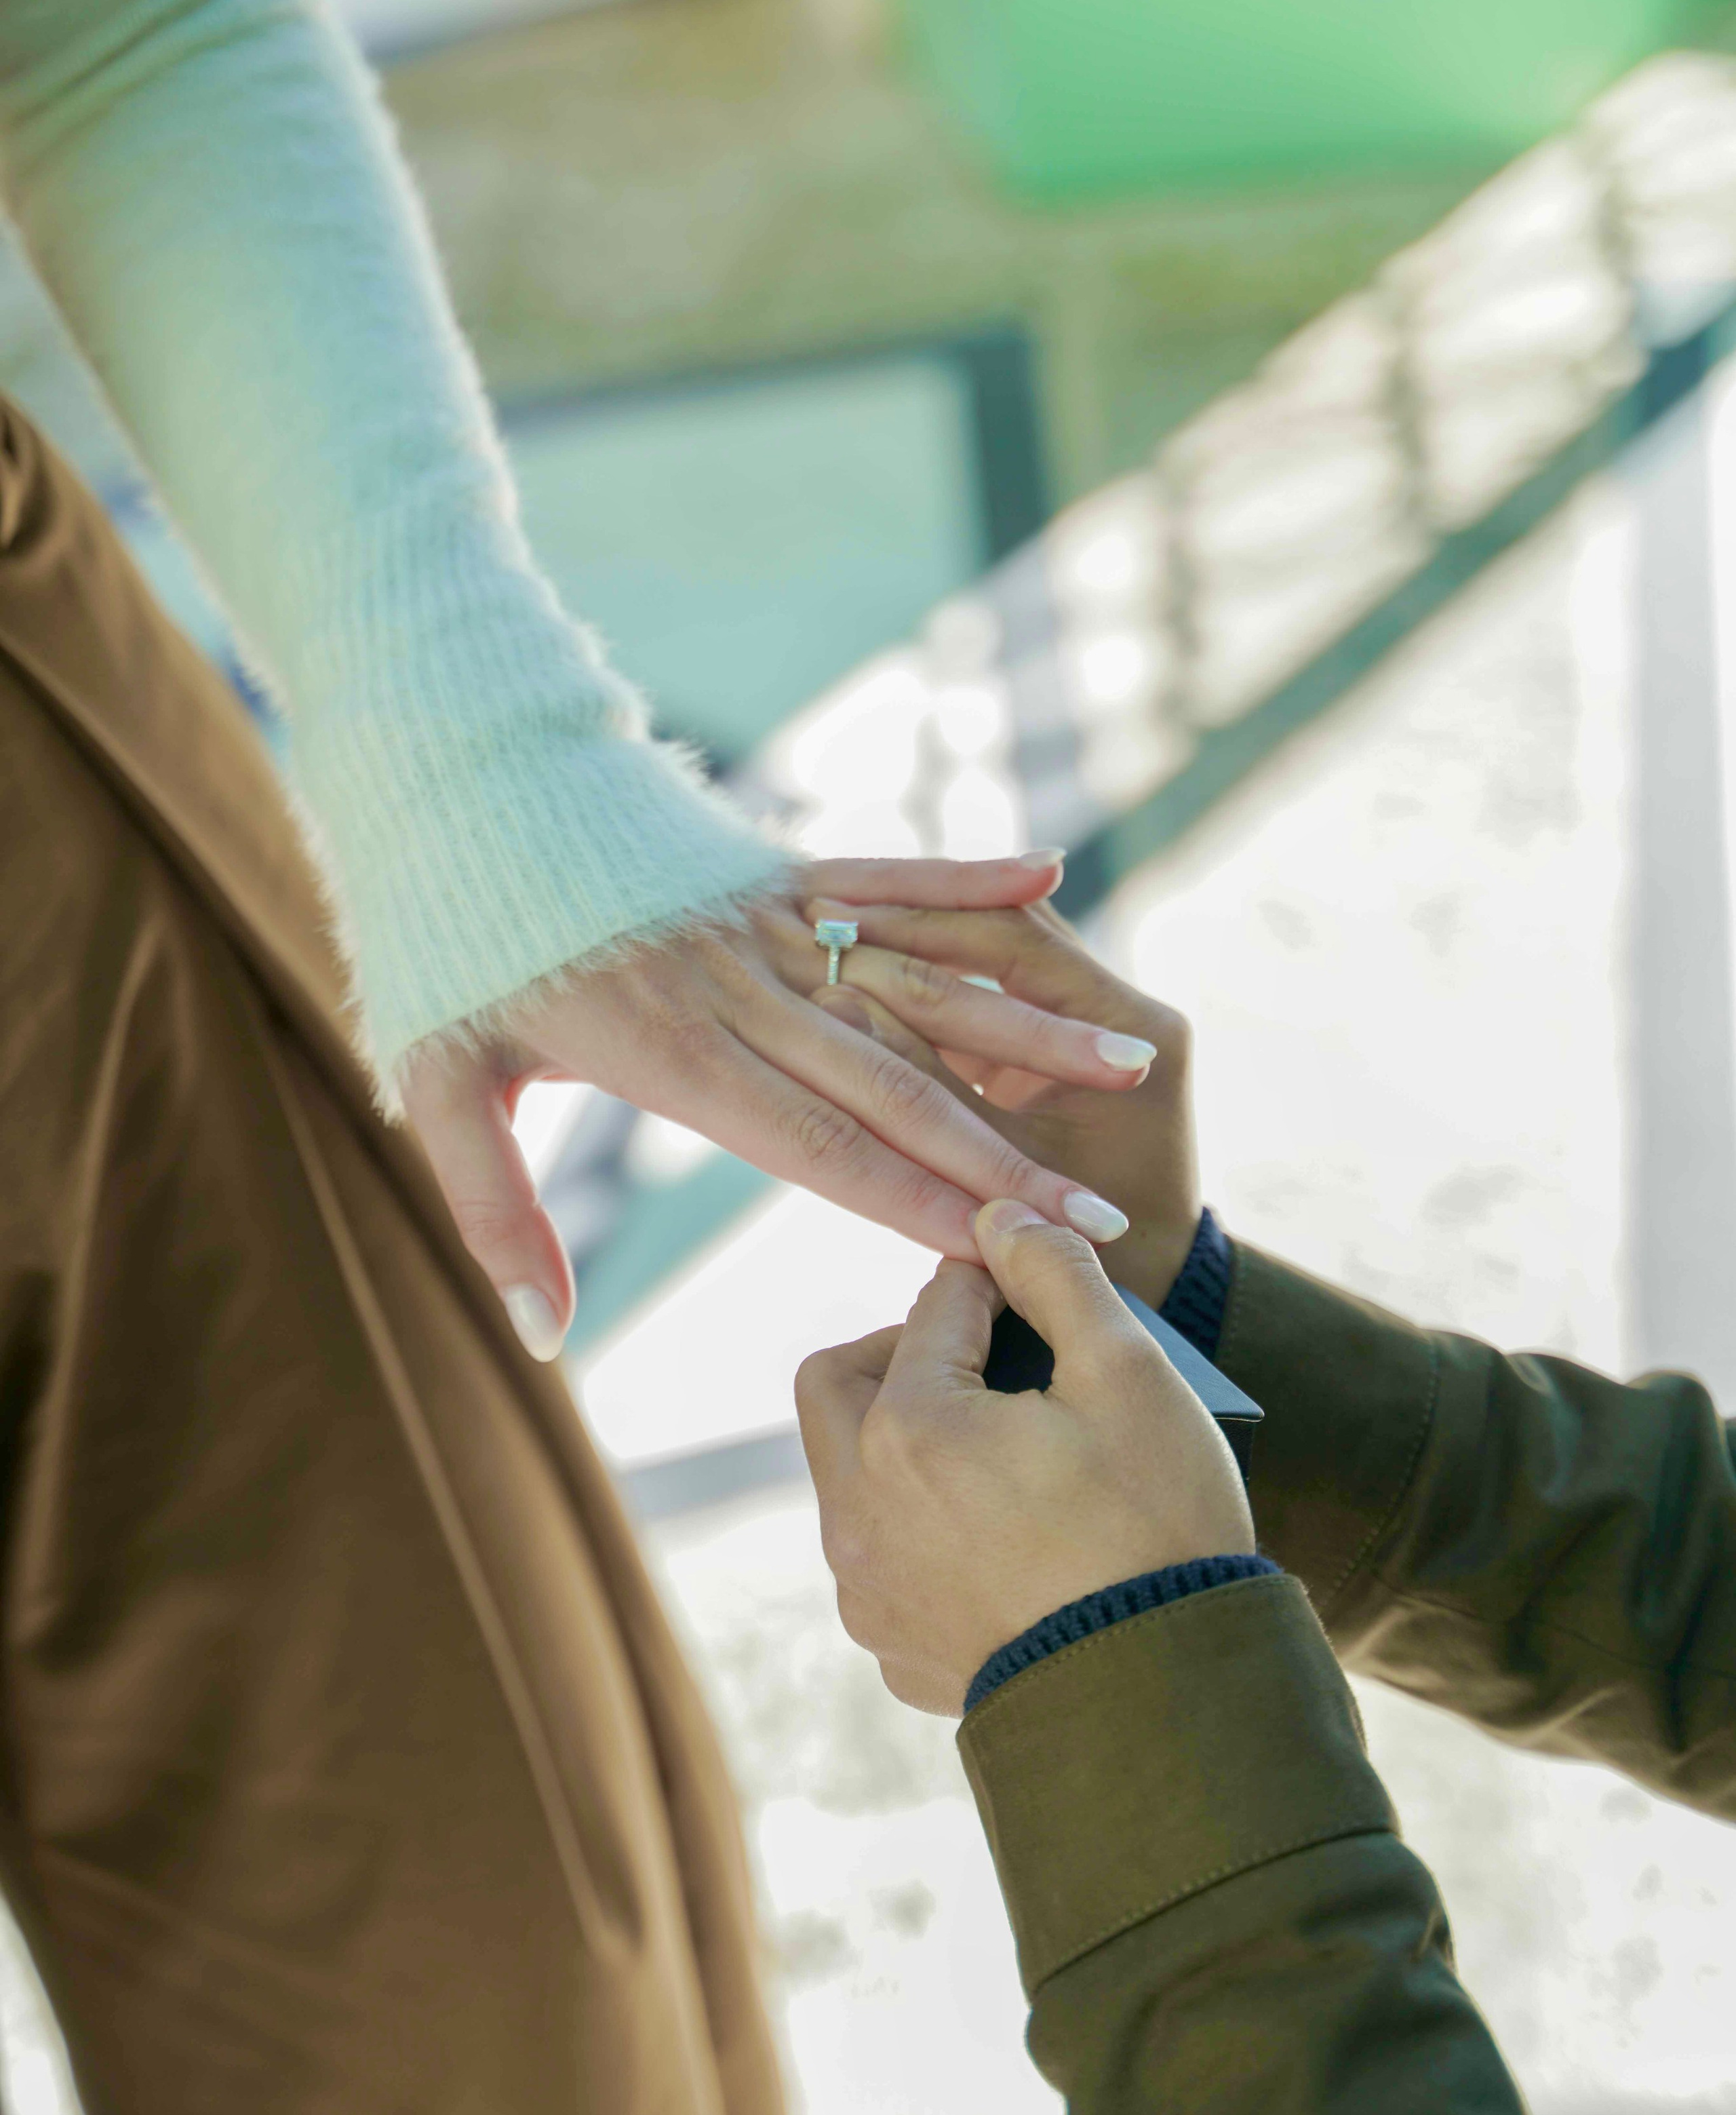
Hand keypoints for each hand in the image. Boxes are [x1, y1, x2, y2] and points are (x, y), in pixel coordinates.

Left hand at [398, 854, 1165, 1359]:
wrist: (441, 776)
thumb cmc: (440, 945)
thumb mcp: (435, 1085)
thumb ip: (494, 1211)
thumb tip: (547, 1338)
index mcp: (672, 1050)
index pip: (820, 1147)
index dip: (920, 1204)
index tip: (1008, 1254)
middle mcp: (740, 985)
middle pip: (897, 1084)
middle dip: (1006, 1159)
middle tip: (1104, 1216)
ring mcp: (764, 916)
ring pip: (915, 982)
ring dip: (1023, 1029)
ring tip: (1127, 1061)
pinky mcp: (769, 861)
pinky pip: (880, 872)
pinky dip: (961, 878)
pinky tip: (1048, 880)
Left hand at [796, 1201, 1254, 1715]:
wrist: (1168, 1699)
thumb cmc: (1157, 1527)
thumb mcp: (1129, 1372)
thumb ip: (1055, 1273)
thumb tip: (1002, 1214)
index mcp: (907, 1428)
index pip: (935, 1307)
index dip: (993, 1282)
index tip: (1036, 1286)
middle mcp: (857, 1508)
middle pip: (839, 1380)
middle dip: (906, 1350)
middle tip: (989, 1360)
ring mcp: (866, 1587)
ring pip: (851, 1472)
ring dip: (907, 1439)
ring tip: (1000, 1444)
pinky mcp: (890, 1646)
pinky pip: (882, 1554)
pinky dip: (924, 1524)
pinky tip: (1003, 1530)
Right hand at [806, 893, 1198, 1311]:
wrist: (1149, 1287)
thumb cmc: (1082, 1248)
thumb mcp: (998, 1167)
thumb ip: (928, 1088)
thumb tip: (836, 1005)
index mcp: (1129, 1027)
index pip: (1017, 942)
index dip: (925, 928)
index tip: (844, 922)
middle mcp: (1120, 1008)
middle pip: (1005, 933)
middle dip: (914, 925)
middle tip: (825, 915)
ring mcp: (1090, 1022)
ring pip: (992, 958)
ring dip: (918, 949)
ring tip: (830, 935)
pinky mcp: (1055, 1046)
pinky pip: (986, 995)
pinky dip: (930, 989)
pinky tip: (856, 975)